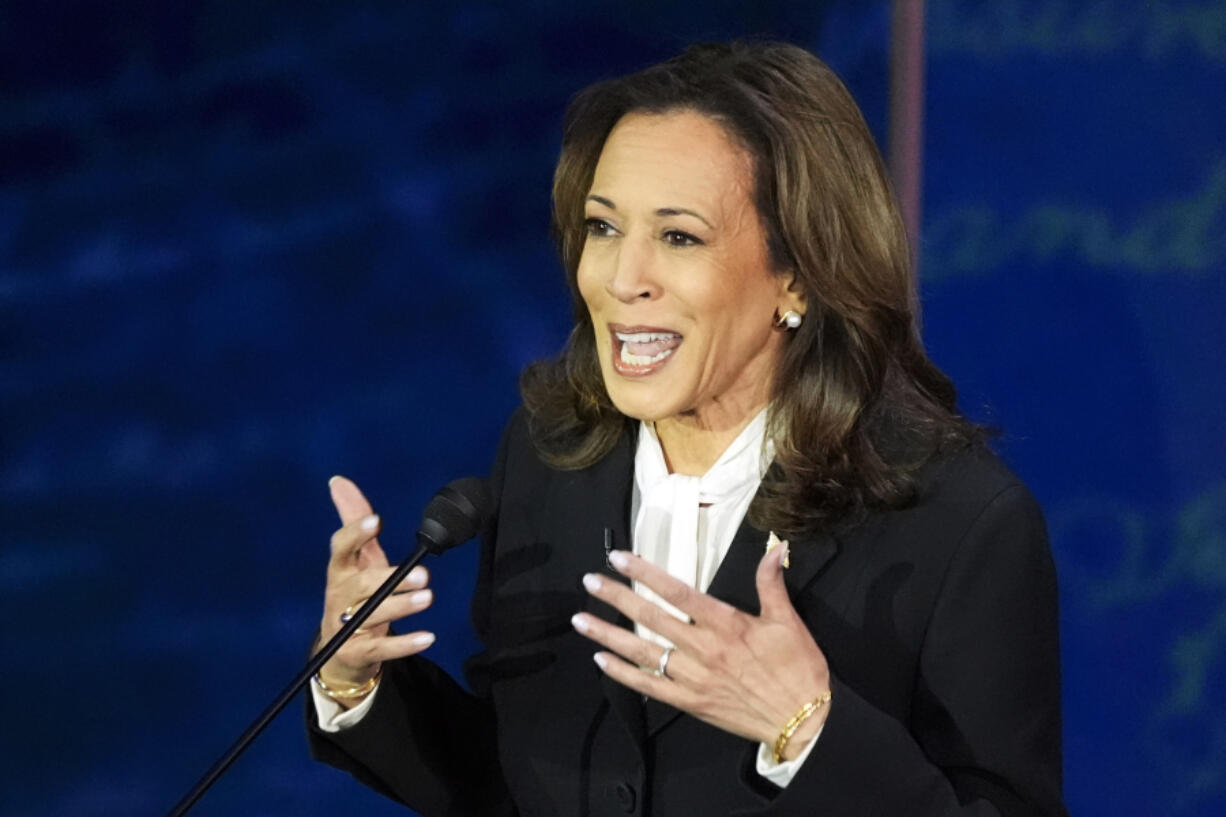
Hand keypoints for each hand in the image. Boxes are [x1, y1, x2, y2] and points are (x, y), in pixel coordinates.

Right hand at [316, 476, 436, 695]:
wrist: (341, 653)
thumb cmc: (354, 595)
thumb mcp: (356, 559)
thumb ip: (353, 521)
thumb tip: (338, 481)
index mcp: (339, 571)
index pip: (339, 550)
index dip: (354, 535)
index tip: (375, 520)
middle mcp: (338, 597)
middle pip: (360, 586)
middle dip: (390, 579)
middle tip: (423, 574)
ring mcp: (344, 628)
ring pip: (371, 616)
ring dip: (401, 606)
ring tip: (428, 597)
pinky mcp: (355, 654)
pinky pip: (380, 649)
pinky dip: (404, 644)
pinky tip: (428, 637)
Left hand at [571, 544, 830, 759]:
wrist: (804, 723)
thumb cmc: (799, 669)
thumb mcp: (788, 621)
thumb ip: (771, 582)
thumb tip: (774, 546)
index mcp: (726, 624)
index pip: (677, 592)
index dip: (646, 573)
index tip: (619, 558)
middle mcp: (704, 649)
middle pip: (652, 617)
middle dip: (617, 598)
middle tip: (589, 582)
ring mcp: (694, 678)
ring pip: (643, 652)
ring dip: (609, 635)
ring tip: (581, 620)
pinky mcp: (691, 703)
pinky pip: (650, 687)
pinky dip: (624, 674)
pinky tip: (601, 661)